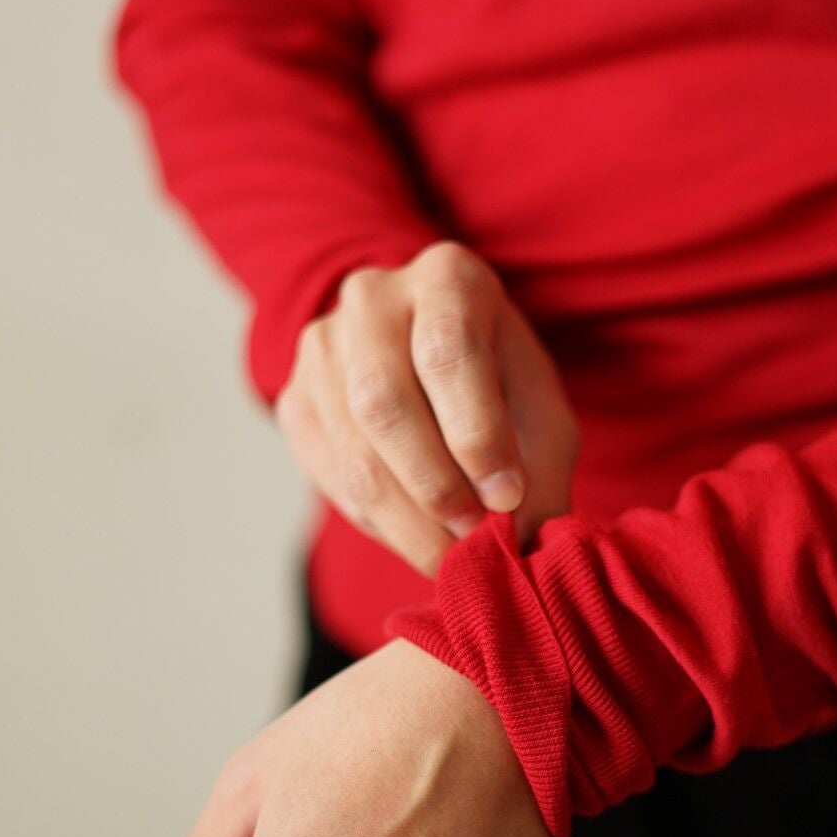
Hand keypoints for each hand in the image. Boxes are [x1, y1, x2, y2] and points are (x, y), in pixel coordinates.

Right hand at [277, 239, 579, 577]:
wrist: (430, 363)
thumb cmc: (500, 387)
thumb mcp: (541, 411)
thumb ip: (539, 472)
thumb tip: (517, 544)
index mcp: (446, 279)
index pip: (447, 352)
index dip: (477, 434)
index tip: (507, 498)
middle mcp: (371, 300)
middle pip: (384, 402)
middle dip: (435, 488)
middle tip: (475, 540)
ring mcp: (321, 348)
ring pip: (353, 451)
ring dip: (407, 521)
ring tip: (452, 557)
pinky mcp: (294, 400)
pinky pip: (329, 477)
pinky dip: (378, 524)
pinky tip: (416, 537)